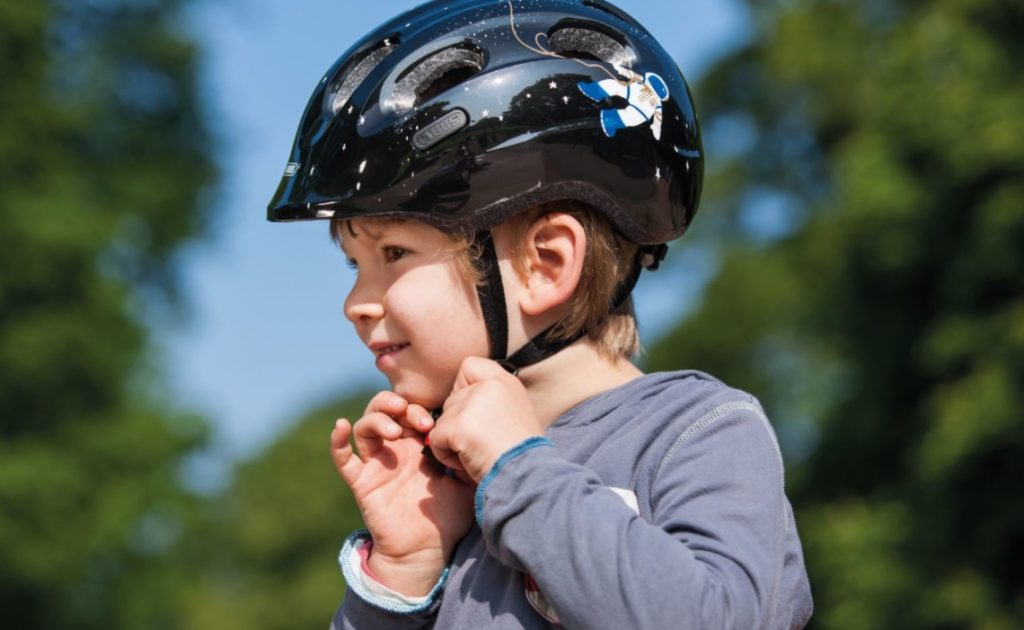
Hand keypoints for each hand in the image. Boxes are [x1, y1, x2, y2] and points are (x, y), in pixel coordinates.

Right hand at [330, 391, 473, 594]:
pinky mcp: (361, 482)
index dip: (419, 409)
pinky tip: (342, 425)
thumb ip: (466, 458)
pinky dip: (338, 441)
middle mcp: (395, 449)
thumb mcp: (465, 482)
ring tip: (395, 430)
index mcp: (418, 445)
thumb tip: (472, 434)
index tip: (435, 421)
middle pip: (386, 410)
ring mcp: (376, 464)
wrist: (427, 550)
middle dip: (399, 406)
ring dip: (377, 419)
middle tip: (419, 420)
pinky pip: (343, 459)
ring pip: (365, 426)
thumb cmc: (447, 517)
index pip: (411, 412)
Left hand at [426, 357, 544, 482]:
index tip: (476, 412)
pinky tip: (466, 463)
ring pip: (442, 421)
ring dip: (452, 442)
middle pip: (452, 400)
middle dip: (458, 424)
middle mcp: (490, 386)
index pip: (469, 366)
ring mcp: (473, 405)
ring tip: (477, 455)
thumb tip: (459, 401)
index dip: (463, 388)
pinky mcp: (459, 426)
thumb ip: (490, 401)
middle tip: (481, 443)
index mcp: (506, 382)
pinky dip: (445, 455)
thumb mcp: (515, 414)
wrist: (528, 478)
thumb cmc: (521, 456)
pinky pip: (435, 439)